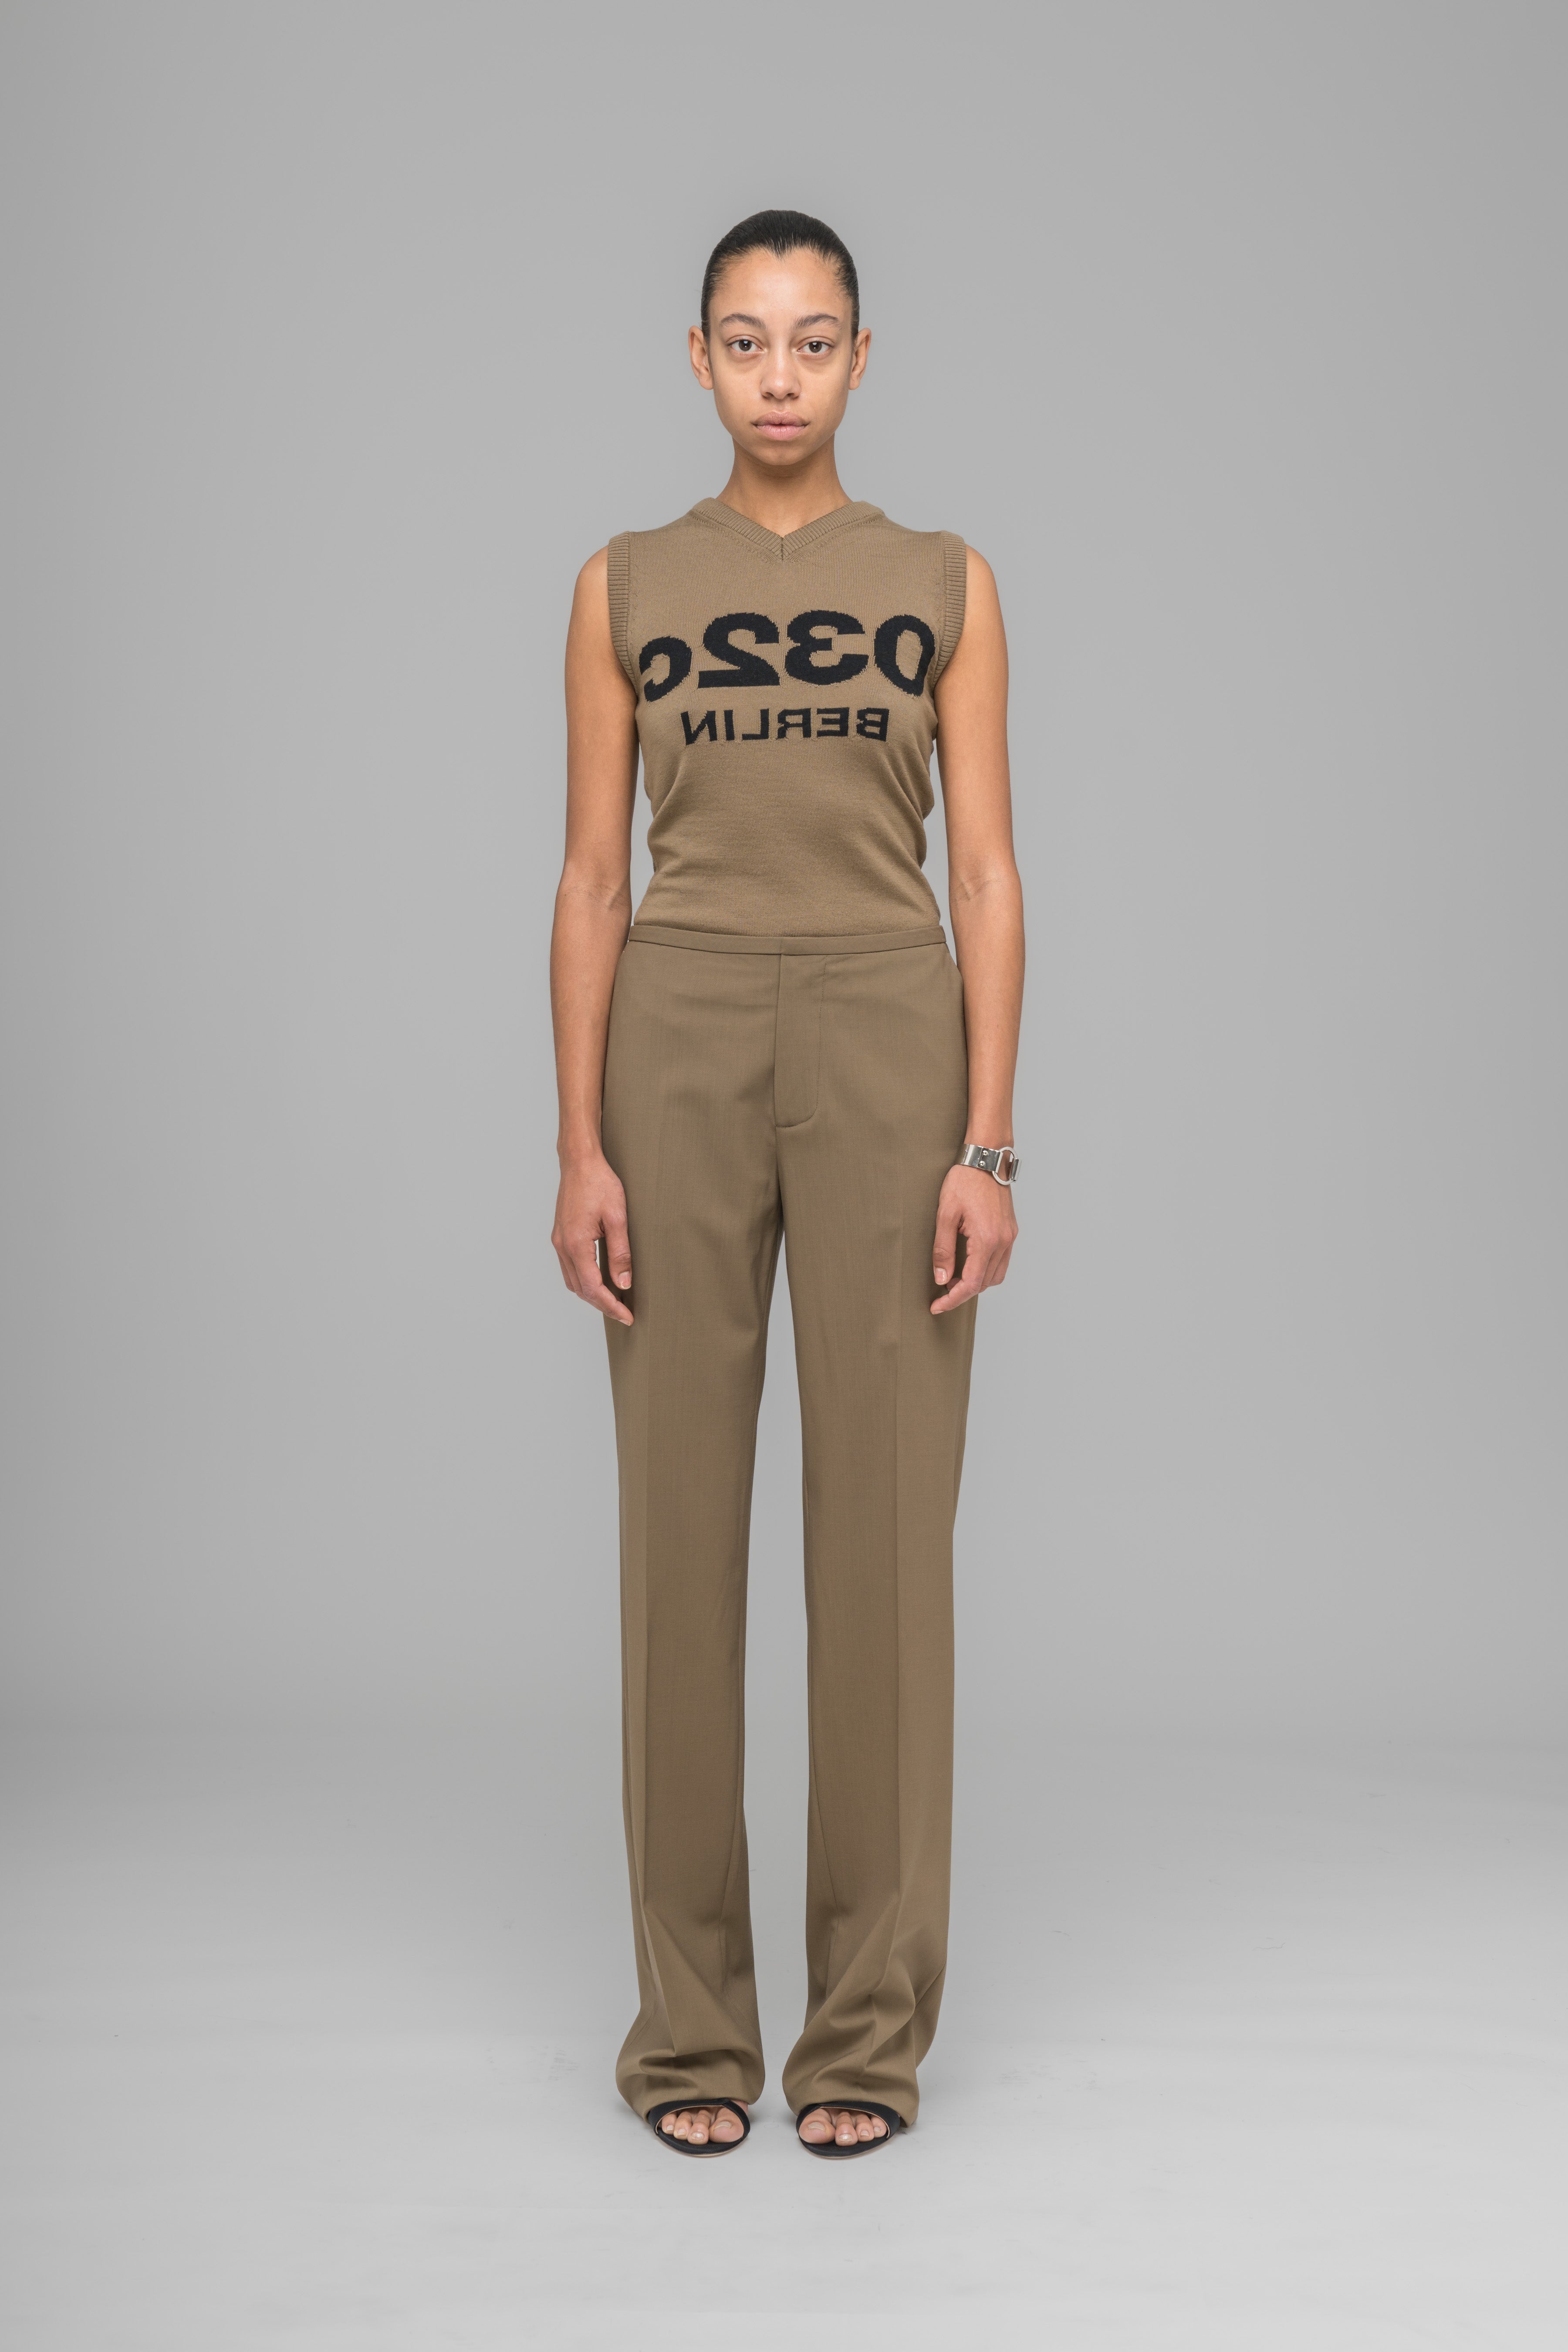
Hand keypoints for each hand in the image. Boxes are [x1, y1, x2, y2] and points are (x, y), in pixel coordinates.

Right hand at [551, 1151, 633, 1325]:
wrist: (579, 1162)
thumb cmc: (599, 1184)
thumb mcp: (618, 1218)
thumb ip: (620, 1253)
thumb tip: (624, 1283)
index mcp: (576, 1244)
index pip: (593, 1288)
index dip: (610, 1306)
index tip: (626, 1316)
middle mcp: (562, 1246)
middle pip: (580, 1290)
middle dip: (602, 1305)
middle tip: (623, 1313)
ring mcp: (559, 1242)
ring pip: (572, 1281)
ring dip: (591, 1294)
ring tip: (613, 1300)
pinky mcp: (560, 1236)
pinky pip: (569, 1268)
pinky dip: (584, 1280)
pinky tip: (599, 1280)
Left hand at [931, 1164, 1016, 1314]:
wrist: (986, 1158)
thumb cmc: (964, 1181)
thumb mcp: (945, 1215)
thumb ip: (943, 1250)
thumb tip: (941, 1279)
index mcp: (987, 1240)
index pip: (971, 1283)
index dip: (953, 1299)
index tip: (937, 1307)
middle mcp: (1003, 1242)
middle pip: (985, 1283)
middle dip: (963, 1293)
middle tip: (941, 1294)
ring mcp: (1010, 1237)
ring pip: (996, 1275)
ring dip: (976, 1283)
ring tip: (953, 1279)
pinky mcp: (1010, 1231)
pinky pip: (1001, 1261)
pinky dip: (985, 1270)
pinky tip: (969, 1265)